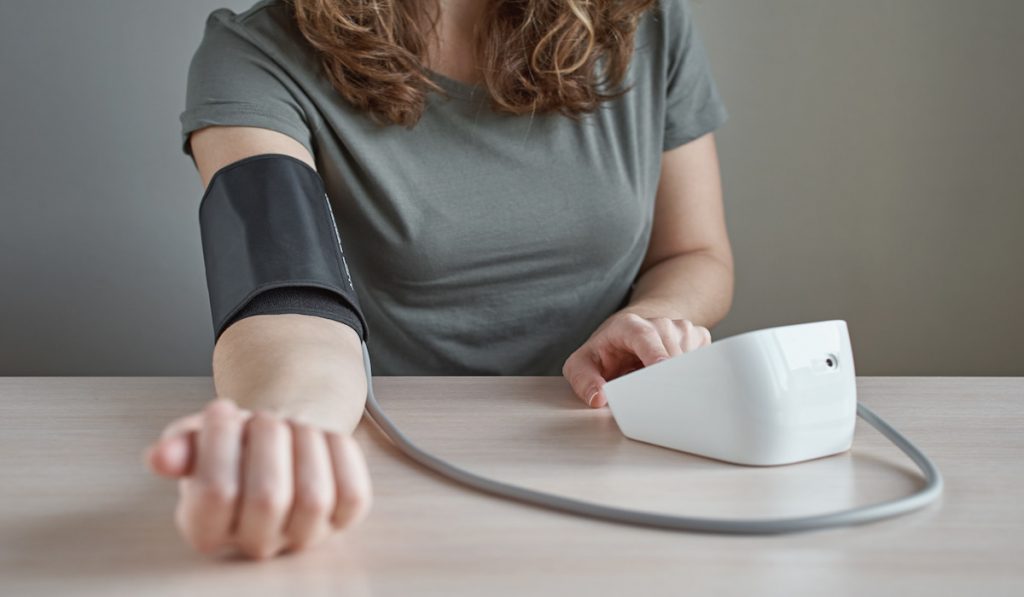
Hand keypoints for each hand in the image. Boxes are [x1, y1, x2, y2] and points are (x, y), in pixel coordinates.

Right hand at [143, 398, 371, 558]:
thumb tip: (162, 456)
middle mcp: (257, 542)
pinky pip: (353, 493)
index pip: (214, 494)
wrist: (280, 442)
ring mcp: (304, 535)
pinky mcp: (345, 519)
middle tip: (261, 417)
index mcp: (207, 529)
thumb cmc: (236, 446)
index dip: (219, 441)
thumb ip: (178, 446)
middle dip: (266, 440)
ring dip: (304, 444)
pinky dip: (340, 454)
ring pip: (314, 497)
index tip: (221, 410)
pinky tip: (321, 437)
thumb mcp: (199, 439)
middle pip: (267, 497)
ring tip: (291, 424)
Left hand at [562, 311, 712, 407]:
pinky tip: (671, 374)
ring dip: (676, 379)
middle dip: (664, 380)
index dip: (656, 355)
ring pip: (690, 361)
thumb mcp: (582, 364)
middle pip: (672, 354)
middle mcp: (659, 323)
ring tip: (653, 379)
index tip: (662, 371)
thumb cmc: (607, 350)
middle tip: (651, 397)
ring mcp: (681, 329)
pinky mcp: (697, 338)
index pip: (646, 338)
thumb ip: (583, 380)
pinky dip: (690, 374)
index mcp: (629, 326)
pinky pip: (703, 361)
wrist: (630, 332)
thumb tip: (598, 398)